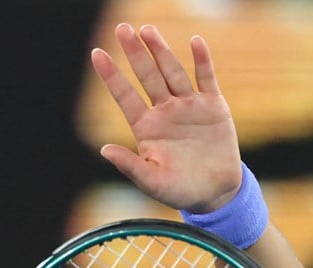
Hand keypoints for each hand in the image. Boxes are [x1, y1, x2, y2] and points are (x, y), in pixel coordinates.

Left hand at [91, 23, 242, 211]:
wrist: (216, 193)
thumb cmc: (180, 190)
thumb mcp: (152, 182)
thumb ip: (129, 165)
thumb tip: (104, 150)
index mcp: (147, 127)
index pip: (125, 96)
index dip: (111, 76)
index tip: (97, 54)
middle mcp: (165, 111)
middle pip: (147, 77)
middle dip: (135, 53)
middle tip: (122, 29)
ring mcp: (189, 106)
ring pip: (173, 72)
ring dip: (161, 51)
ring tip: (148, 30)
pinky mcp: (213, 106)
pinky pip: (206, 79)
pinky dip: (202, 61)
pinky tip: (195, 42)